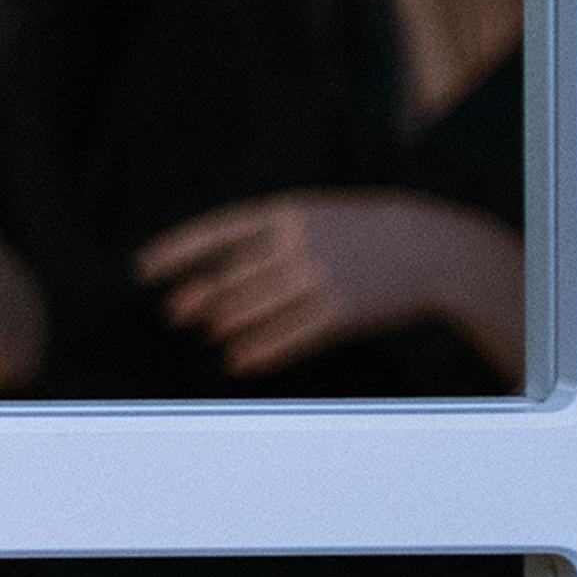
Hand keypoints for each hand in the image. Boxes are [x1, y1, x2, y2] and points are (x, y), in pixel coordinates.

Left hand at [135, 188, 526, 385]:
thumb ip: (268, 242)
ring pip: (251, 312)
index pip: (218, 232)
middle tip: (175, 315)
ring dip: (225, 329)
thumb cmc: (366, 234)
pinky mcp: (338, 313)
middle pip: (230, 279)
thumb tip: (214, 277)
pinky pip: (284, 339)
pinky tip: (238, 364)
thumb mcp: (318, 219)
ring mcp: (318, 279)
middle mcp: (298, 244)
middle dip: (199, 299)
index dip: (177, 252)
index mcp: (289, 212)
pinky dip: (256, 354)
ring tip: (213, 338)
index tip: (144, 268)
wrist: (432, 249)